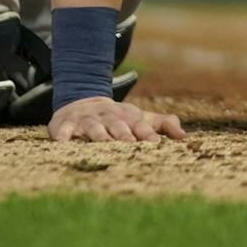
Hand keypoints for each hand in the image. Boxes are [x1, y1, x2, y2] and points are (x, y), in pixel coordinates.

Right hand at [49, 96, 183, 142]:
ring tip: (103, 145)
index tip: (156, 143)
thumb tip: (184, 137)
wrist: (83, 101)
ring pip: (93, 129)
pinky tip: (62, 143)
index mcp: (128, 117)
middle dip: (124, 136)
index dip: (148, 134)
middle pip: (117, 127)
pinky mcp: (65, 125)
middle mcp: (108, 117)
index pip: (140, 126)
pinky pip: (63, 131)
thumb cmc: (118, 118)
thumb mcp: (140, 118)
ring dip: (98, 136)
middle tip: (130, 146)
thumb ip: (163, 125)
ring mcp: (87, 120)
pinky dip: (62, 136)